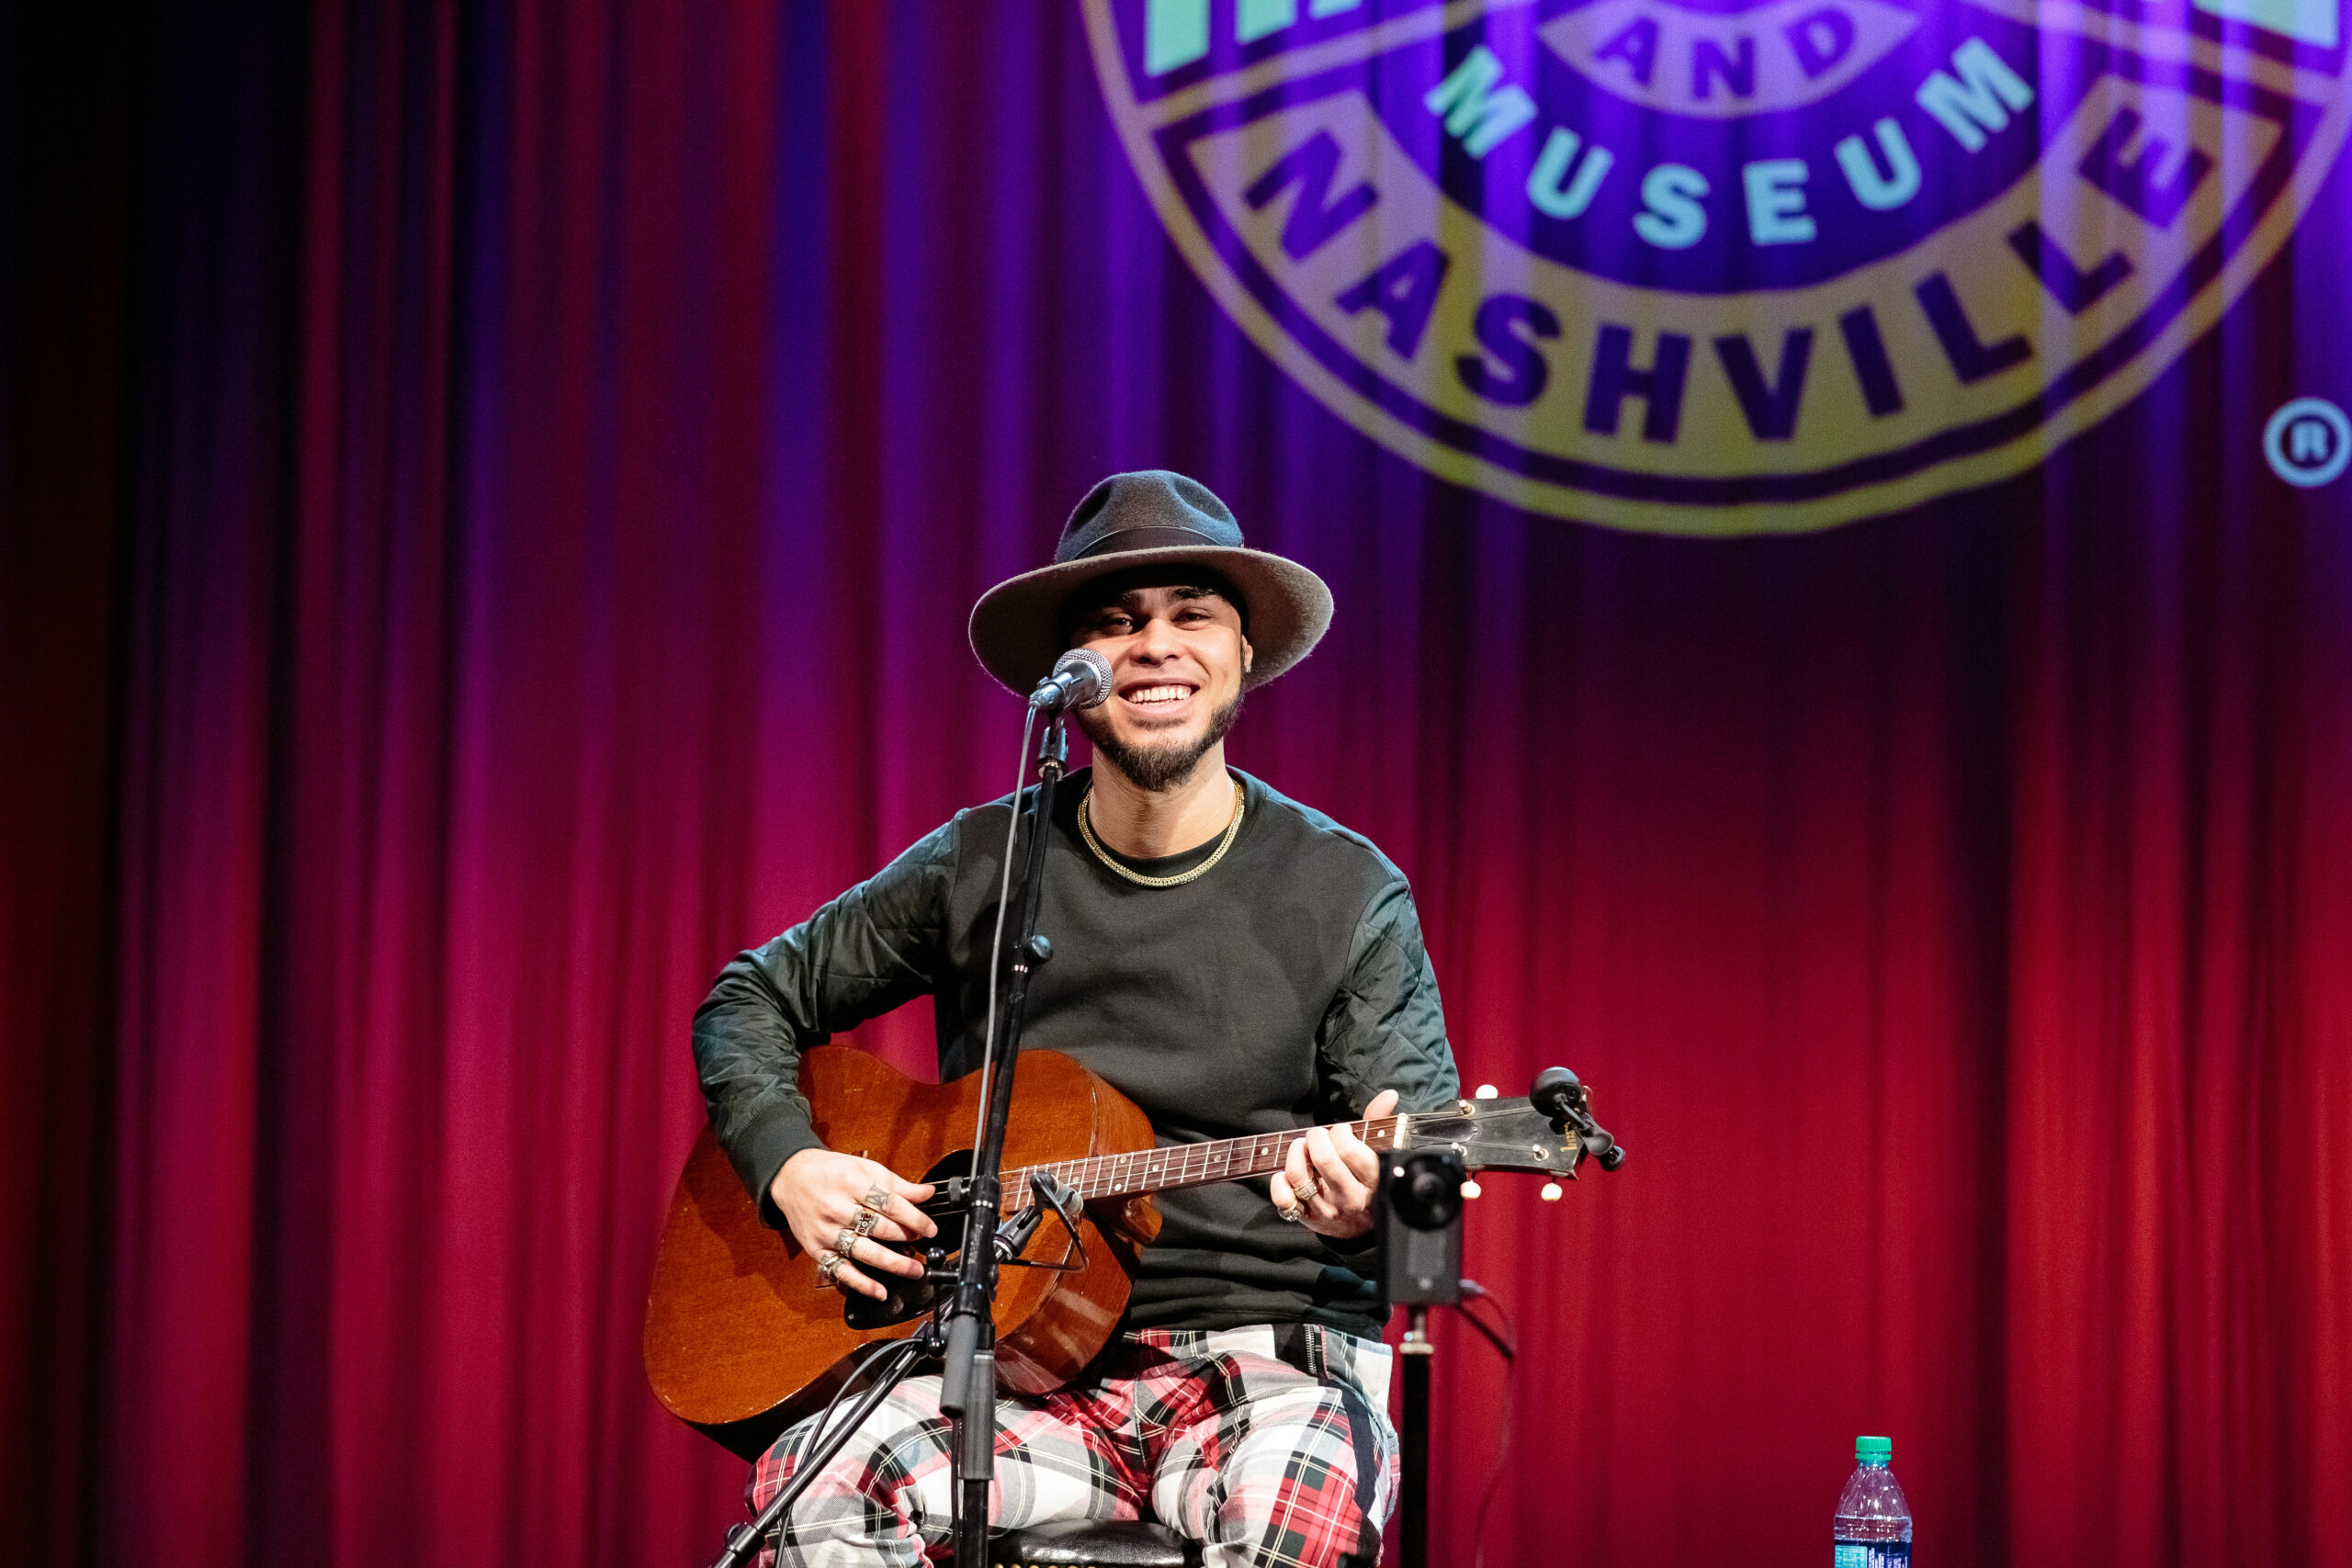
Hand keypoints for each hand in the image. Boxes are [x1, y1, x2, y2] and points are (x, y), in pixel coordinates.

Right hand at [769, 1149, 936, 1300]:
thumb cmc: (830, 1171)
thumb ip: (897, 1184)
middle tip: (922, 1244)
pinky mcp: (817, 1249)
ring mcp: (826, 1231)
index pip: (890, 1204)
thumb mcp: (865, 1168)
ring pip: (864, 1251)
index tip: (930, 1229)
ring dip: (892, 1264)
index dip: (915, 1218)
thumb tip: (927, 1193)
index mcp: (852, 1183)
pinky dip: (861, 1284)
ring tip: (914, 1270)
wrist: (791, 1177)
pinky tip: (879, 1291)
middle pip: (879, 1228)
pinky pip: (841, 1270)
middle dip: (906, 1238)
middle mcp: (837, 1207)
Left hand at [1271, 1089, 1397, 1240]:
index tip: (1341, 1131)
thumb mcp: (1378, 1154)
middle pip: (1323, 1159)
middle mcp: (1349, 1196)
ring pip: (1298, 1175)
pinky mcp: (1306, 1217)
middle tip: (1318, 1136)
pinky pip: (1283, 1199)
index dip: (1340, 1132)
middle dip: (1316, 1137)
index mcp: (1372, 1180)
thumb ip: (1379, 1122)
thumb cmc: (1368, 1181)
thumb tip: (1388, 1095)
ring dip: (1296, 1152)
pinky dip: (1279, 1181)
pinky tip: (1288, 1173)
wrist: (1362, 1227)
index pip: (1349, 1149)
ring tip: (1303, 1147)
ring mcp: (1326, 1209)